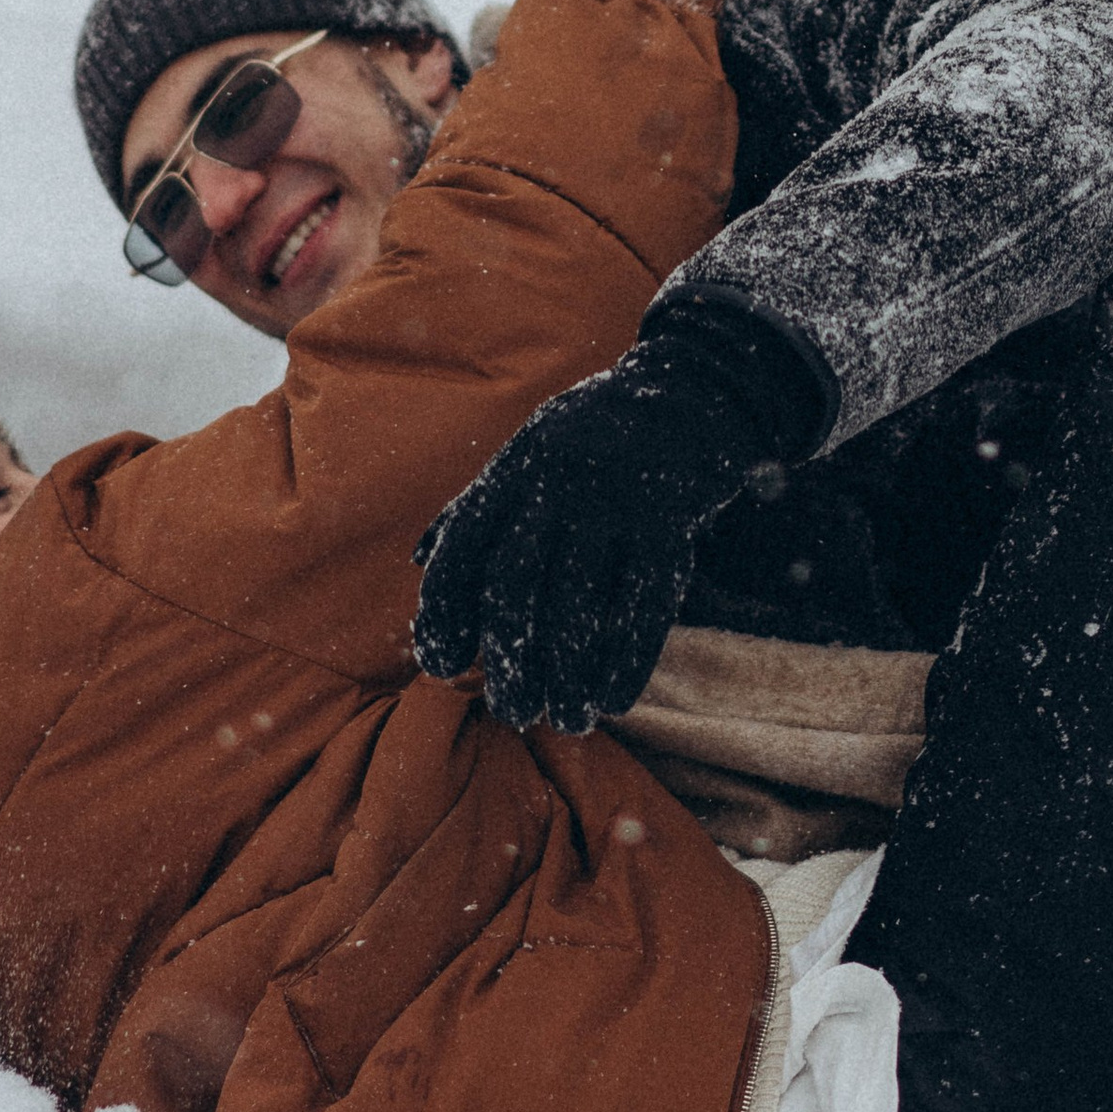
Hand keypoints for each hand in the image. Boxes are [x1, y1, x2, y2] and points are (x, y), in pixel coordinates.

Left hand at [413, 306, 821, 732]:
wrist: (691, 392)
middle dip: (510, 657)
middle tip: (513, 710)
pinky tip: (613, 699)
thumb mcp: (527, 452)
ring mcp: (616, 501)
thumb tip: (420, 559)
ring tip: (564, 718)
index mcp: (515, 469)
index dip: (444, 612)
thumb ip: (476, 504)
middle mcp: (558, 484)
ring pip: (581, 604)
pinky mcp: (671, 521)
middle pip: (518, 587)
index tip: (440, 665)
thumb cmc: (593, 435)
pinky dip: (627, 660)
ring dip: (568, 673)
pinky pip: (644, 604)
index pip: (464, 548)